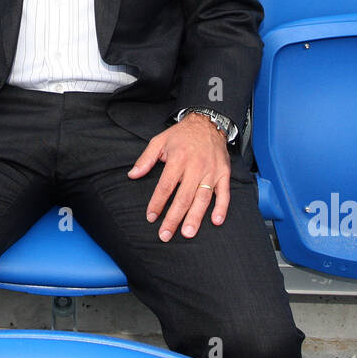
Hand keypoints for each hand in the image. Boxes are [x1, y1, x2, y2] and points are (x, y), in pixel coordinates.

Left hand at [128, 115, 230, 241]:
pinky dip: (222, 207)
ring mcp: (211, 171)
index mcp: (178, 158)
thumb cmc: (181, 135)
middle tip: (165, 235)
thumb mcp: (159, 141)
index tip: (151, 217)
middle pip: (183, 197)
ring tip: (188, 233)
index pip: (166, 186)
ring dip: (195, 217)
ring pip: (203, 198)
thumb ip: (145, 159)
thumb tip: (132, 175)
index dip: (157, 203)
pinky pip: (224, 193)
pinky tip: (216, 221)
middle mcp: (196, 166)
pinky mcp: (224, 173)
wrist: (208, 122)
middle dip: (173, 218)